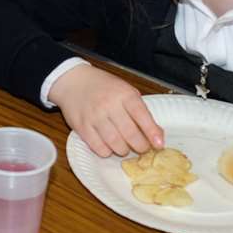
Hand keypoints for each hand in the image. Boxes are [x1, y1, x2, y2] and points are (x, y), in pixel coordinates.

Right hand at [49, 64, 164, 156]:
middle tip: (142, 148)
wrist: (73, 81)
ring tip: (125, 147)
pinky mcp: (82, 127)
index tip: (159, 144)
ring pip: (115, 144)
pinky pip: (99, 148)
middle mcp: (109, 105)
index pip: (142, 116)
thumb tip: (157, 134)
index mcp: (123, 94)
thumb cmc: (103, 87)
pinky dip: (107, 151)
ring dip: (124, 150)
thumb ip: (140, 110)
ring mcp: (94, 117)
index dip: (152, 132)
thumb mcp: (125, 91)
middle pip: (130, 134)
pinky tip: (109, 146)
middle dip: (140, 146)